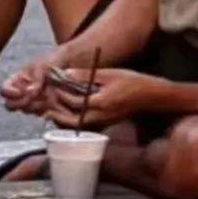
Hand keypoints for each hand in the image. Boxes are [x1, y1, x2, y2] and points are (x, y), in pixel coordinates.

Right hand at [0, 51, 65, 114]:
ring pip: (26, 110)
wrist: (69, 65)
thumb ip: (36, 78)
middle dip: (21, 102)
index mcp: (16, 80)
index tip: (21, 90)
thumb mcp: (43, 65)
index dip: (9, 93)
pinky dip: (46, 108)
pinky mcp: (44, 108)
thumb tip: (30, 92)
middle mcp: (21, 93)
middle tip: (34, 95)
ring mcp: (32, 101)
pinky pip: (40, 113)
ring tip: (48, 94)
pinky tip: (54, 100)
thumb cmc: (52, 61)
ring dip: (35, 104)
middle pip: (10, 105)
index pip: (4, 90)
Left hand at [45, 69, 163, 128]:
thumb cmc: (132, 82)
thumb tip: (66, 73)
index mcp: (101, 103)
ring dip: (65, 119)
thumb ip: (86, 75)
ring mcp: (105, 121)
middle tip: (46, 108)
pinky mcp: (107, 121)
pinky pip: (87, 123)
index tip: (54, 87)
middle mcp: (101, 116)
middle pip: (74, 121)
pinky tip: (70, 111)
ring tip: (53, 111)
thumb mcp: (109, 74)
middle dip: (58, 115)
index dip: (62, 95)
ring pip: (79, 124)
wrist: (152, 96)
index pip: (75, 103)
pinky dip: (75, 119)